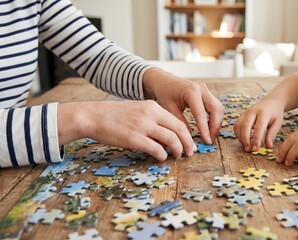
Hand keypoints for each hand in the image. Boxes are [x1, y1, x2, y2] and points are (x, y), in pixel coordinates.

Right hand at [58, 100, 195, 160]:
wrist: (93, 116)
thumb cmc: (114, 116)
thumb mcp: (137, 110)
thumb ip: (153, 119)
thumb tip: (167, 136)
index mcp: (153, 107)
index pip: (177, 121)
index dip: (187, 134)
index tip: (189, 143)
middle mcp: (150, 115)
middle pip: (179, 130)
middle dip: (187, 143)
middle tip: (190, 152)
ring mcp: (143, 126)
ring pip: (171, 139)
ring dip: (178, 150)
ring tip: (178, 156)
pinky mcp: (134, 138)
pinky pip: (156, 149)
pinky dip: (162, 155)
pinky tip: (161, 157)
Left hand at [143, 68, 223, 143]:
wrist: (164, 81)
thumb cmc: (165, 93)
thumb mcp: (169, 109)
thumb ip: (180, 122)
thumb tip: (189, 138)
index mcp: (192, 91)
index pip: (202, 114)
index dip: (205, 129)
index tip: (207, 141)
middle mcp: (202, 89)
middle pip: (216, 110)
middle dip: (215, 127)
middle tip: (210, 139)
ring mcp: (206, 90)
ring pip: (219, 108)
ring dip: (217, 123)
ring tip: (210, 135)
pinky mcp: (207, 94)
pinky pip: (216, 106)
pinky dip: (215, 118)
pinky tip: (209, 127)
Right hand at [234, 97, 284, 151]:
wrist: (271, 102)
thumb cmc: (275, 114)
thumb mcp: (277, 123)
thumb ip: (272, 134)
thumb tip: (268, 147)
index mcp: (264, 112)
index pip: (258, 127)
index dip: (256, 139)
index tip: (256, 149)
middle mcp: (253, 111)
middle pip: (245, 126)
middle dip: (246, 139)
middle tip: (248, 150)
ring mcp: (246, 112)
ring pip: (238, 126)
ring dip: (240, 138)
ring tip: (246, 147)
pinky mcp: (242, 115)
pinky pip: (236, 125)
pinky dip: (238, 134)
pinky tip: (243, 140)